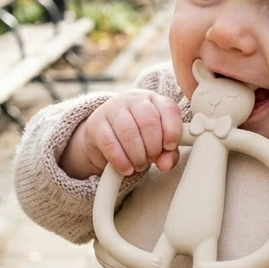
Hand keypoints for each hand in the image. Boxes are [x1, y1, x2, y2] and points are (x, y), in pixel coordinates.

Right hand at [60, 90, 183, 179]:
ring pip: (129, 133)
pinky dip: (121, 161)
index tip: (169, 147)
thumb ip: (168, 154)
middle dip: (153, 148)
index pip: (169, 110)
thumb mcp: (157, 143)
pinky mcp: (96, 124)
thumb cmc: (137, 137)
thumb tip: (166, 164)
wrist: (103, 136)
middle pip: (149, 122)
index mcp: (154, 100)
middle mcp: (133, 100)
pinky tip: (126, 168)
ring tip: (139, 165)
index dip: (172, 132)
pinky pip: (110, 144)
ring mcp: (113, 109)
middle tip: (151, 159)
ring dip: (138, 157)